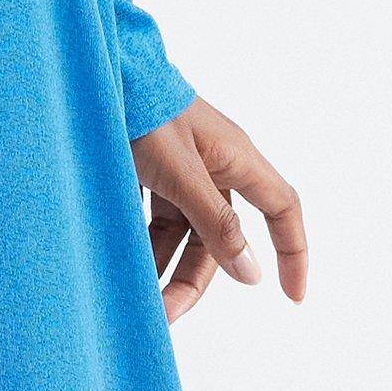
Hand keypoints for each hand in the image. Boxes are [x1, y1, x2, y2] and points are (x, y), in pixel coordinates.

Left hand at [132, 100, 306, 329]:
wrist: (97, 73)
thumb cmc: (144, 113)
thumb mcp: (181, 173)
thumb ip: (216, 223)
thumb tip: (252, 273)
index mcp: (237, 159)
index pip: (283, 210)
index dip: (294, 252)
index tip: (293, 297)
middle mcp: (216, 165)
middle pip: (219, 238)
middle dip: (194, 281)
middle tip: (165, 317)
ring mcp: (183, 168)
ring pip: (184, 232)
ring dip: (163, 268)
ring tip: (137, 302)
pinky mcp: (152, 170)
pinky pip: (157, 218)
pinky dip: (144, 244)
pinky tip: (122, 266)